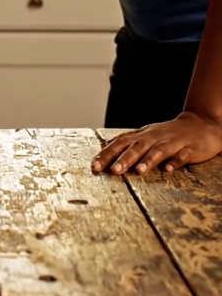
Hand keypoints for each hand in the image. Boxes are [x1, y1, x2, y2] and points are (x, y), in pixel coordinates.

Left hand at [92, 110, 221, 174]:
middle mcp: (155, 138)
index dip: (107, 154)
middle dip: (124, 158)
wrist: (201, 124)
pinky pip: (181, 156)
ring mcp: (172, 142)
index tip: (94, 166)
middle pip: (137, 147)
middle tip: (113, 171)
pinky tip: (168, 169)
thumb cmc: (169, 134)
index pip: (120, 142)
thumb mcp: (148, 137)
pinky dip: (175, 161)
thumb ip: (130, 146)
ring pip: (158, 150)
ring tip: (138, 171)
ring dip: (147, 160)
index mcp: (143, 135)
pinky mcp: (189, 149)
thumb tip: (107, 157)